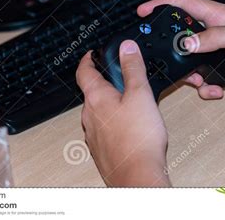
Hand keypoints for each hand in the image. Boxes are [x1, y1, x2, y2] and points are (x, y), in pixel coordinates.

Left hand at [76, 40, 170, 186]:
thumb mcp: (141, 95)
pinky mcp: (100, 150)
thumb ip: (133, 69)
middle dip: (103, 83)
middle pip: (91, 92)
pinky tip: (128, 128)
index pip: (84, 71)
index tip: (91, 54)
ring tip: (127, 102)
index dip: (87, 59)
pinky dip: (112, 123)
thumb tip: (126, 48)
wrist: (137, 176)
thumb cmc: (138, 139)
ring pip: (97, 112)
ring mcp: (93, 135)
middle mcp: (89, 116)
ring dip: (108, 104)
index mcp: (96, 98)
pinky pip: (102, 130)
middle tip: (117, 77)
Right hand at [138, 0, 224, 98]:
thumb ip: (216, 37)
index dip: (162, 4)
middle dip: (172, 47)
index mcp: (220, 16)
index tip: (144, 11)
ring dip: (190, 72)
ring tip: (196, 81)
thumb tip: (187, 42)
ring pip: (193, 59)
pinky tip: (215, 90)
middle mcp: (218, 31)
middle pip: (184, 34)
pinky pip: (207, 75)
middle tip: (163, 58)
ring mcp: (222, 50)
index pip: (185, 4)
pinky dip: (206, 85)